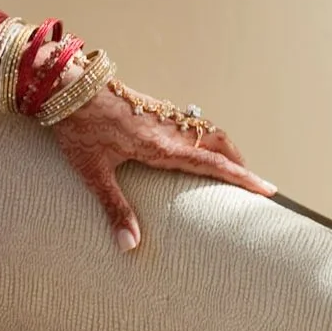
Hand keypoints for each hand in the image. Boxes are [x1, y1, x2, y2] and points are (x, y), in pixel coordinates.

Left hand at [49, 78, 275, 252]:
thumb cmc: (76, 127)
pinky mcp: (146, 105)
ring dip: (220, 144)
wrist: (64, 84)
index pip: (212, 163)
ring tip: (227, 163)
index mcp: (161, 146)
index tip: (267, 188)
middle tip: (251, 180)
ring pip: (202, 126)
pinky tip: (189, 143)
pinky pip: (185, 120)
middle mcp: (166, 127)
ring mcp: (158, 113)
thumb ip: (114, 208)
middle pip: (215, 140)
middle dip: (237, 160)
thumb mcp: (93, 172)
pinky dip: (200, 133)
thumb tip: (130, 245)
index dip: (242, 177)